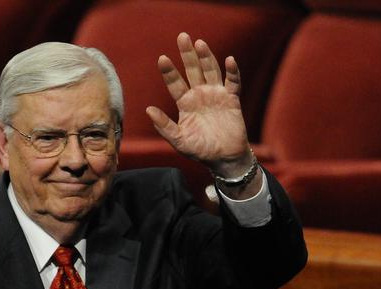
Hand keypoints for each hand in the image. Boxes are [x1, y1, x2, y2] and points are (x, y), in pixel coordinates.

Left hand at [146, 32, 252, 178]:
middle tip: (182, 36)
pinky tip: (229, 60)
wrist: (224, 159)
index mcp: (185, 103)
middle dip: (187, 54)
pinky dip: (232, 71)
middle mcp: (199, 95)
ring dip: (206, 57)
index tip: (162, 58)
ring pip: (210, 71)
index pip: (175, 83)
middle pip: (192, 70)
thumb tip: (148, 110)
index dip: (169, 71)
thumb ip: (164, 126)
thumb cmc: (200, 150)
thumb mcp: (179, 140)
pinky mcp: (231, 99)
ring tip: (200, 43)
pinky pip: (233, 82)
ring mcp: (216, 95)